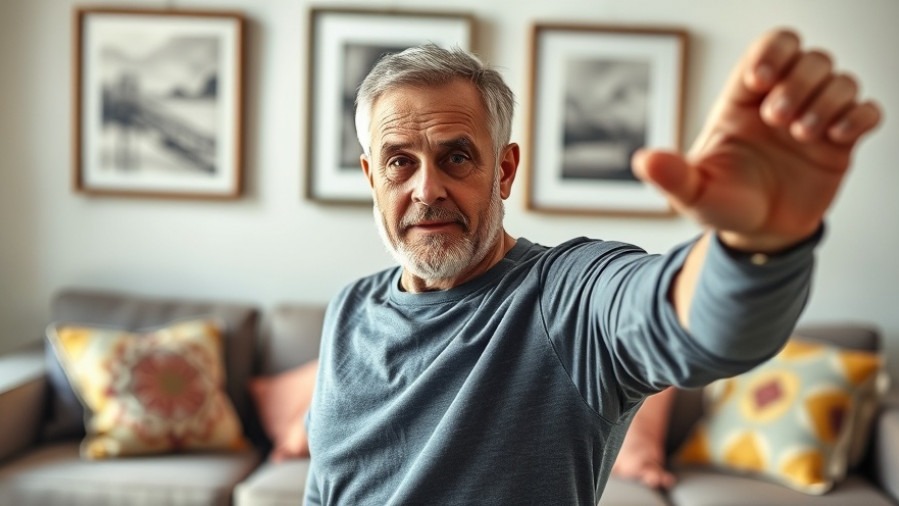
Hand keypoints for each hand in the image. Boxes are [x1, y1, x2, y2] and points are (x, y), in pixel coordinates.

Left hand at [633, 29, 881, 251]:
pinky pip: (866, 110)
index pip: (769, 49)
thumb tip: (643, 161)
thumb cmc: (723, 206)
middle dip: (799, 81)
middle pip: (809, 58)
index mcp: (744, 101)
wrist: (758, 236)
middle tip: (778, 120)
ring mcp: (814, 119)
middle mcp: (782, 103)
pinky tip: (838, 138)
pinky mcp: (840, 142)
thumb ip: (671, 176)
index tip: (760, 82)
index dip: (772, 53)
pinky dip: (859, 116)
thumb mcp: (693, 193)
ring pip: (839, 79)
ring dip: (827, 101)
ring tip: (802, 136)